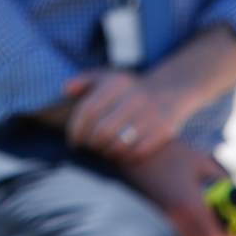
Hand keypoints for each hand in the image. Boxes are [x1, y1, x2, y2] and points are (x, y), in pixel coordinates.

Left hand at [64, 68, 183, 162]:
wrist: (169, 91)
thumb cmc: (127, 89)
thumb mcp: (106, 78)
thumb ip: (83, 81)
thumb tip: (65, 89)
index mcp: (116, 84)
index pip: (88, 111)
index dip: (76, 129)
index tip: (73, 140)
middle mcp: (134, 98)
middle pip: (102, 131)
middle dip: (90, 144)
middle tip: (88, 147)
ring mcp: (151, 115)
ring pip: (119, 144)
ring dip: (106, 152)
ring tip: (103, 151)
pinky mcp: (164, 130)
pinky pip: (138, 152)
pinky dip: (125, 157)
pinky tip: (120, 155)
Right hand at [115, 140, 235, 235]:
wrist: (130, 148)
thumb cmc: (169, 152)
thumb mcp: (202, 161)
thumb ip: (222, 181)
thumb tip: (235, 196)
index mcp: (189, 205)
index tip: (234, 231)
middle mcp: (172, 217)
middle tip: (221, 228)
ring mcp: (158, 220)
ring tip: (202, 221)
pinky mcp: (147, 218)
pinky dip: (182, 234)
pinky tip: (184, 217)